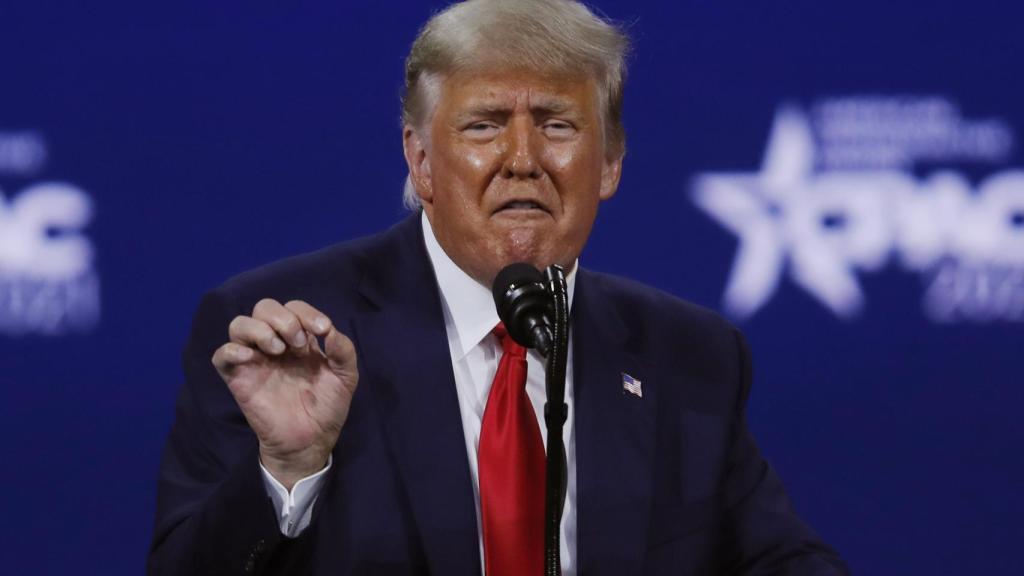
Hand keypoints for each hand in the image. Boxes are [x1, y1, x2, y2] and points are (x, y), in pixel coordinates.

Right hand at [212, 299, 357, 489]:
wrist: (311, 441)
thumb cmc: (327, 407)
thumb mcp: (346, 377)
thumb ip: (344, 350)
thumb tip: (330, 329)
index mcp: (299, 339)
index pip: (293, 308)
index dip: (306, 312)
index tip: (322, 330)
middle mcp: (275, 344)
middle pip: (263, 307)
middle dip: (283, 318)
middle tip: (299, 344)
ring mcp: (255, 360)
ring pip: (239, 324)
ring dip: (260, 329)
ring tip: (278, 350)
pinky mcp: (239, 379)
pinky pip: (221, 355)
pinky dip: (231, 350)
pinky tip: (250, 358)